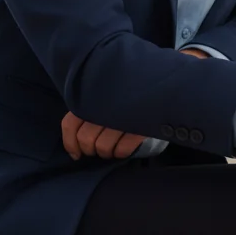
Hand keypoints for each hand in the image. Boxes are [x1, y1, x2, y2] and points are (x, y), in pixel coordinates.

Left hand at [63, 48, 207, 159]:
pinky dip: (122, 152)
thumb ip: (93, 104)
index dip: (70, 143)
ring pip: (103, 147)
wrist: (165, 81)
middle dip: (91, 150)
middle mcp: (104, 105)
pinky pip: (123, 148)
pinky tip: (124, 149)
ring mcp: (122, 116)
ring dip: (107, 153)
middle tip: (97, 149)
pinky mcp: (139, 125)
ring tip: (112, 149)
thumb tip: (77, 135)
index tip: (76, 153)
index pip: (70, 125)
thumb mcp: (109, 91)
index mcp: (92, 95)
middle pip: (86, 140)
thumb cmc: (132, 87)